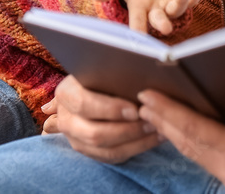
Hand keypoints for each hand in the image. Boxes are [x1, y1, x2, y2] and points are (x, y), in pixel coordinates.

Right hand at [40, 75, 162, 162]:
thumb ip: (114, 73)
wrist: (92, 85)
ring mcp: (76, 139)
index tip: (135, 109)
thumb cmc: (102, 71)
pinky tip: (154, 137)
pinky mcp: (90, 151)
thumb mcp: (103, 67)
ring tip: (158, 130)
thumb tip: (142, 77)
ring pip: (106, 150)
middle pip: (95, 133)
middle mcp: (66, 119)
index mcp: (66, 93)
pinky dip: (136, 148)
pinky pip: (113, 157)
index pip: (84, 104)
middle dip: (128, 130)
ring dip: (136, 142)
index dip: (110, 109)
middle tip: (152, 121)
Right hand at [92, 0, 204, 33]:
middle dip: (163, 23)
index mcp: (140, 9)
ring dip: (181, 1)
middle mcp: (157, 11)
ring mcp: (172, 5)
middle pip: (161, 19)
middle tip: (166, 28)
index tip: (138, 39)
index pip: (138, 22)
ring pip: (179, 8)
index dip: (138, 30)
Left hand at [137, 88, 224, 193]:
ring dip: (170, 133)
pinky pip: (202, 160)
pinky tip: (179, 132)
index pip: (194, 129)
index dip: (168, 111)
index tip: (148, 96)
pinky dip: (187, 143)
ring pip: (191, 153)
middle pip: (186, 143)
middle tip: (141, 101)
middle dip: (162, 121)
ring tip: (153, 114)